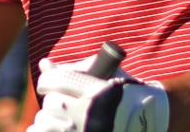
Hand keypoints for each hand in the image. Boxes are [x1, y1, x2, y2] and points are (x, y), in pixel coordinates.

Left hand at [27, 57, 168, 131]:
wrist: (146, 121)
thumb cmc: (123, 94)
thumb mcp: (104, 75)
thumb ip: (74, 70)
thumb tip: (44, 64)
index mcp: (98, 92)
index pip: (57, 80)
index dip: (47, 79)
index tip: (47, 83)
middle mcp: (92, 115)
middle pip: (52, 102)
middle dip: (52, 100)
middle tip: (58, 102)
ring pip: (46, 122)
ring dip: (47, 118)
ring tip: (55, 117)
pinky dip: (43, 130)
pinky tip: (50, 128)